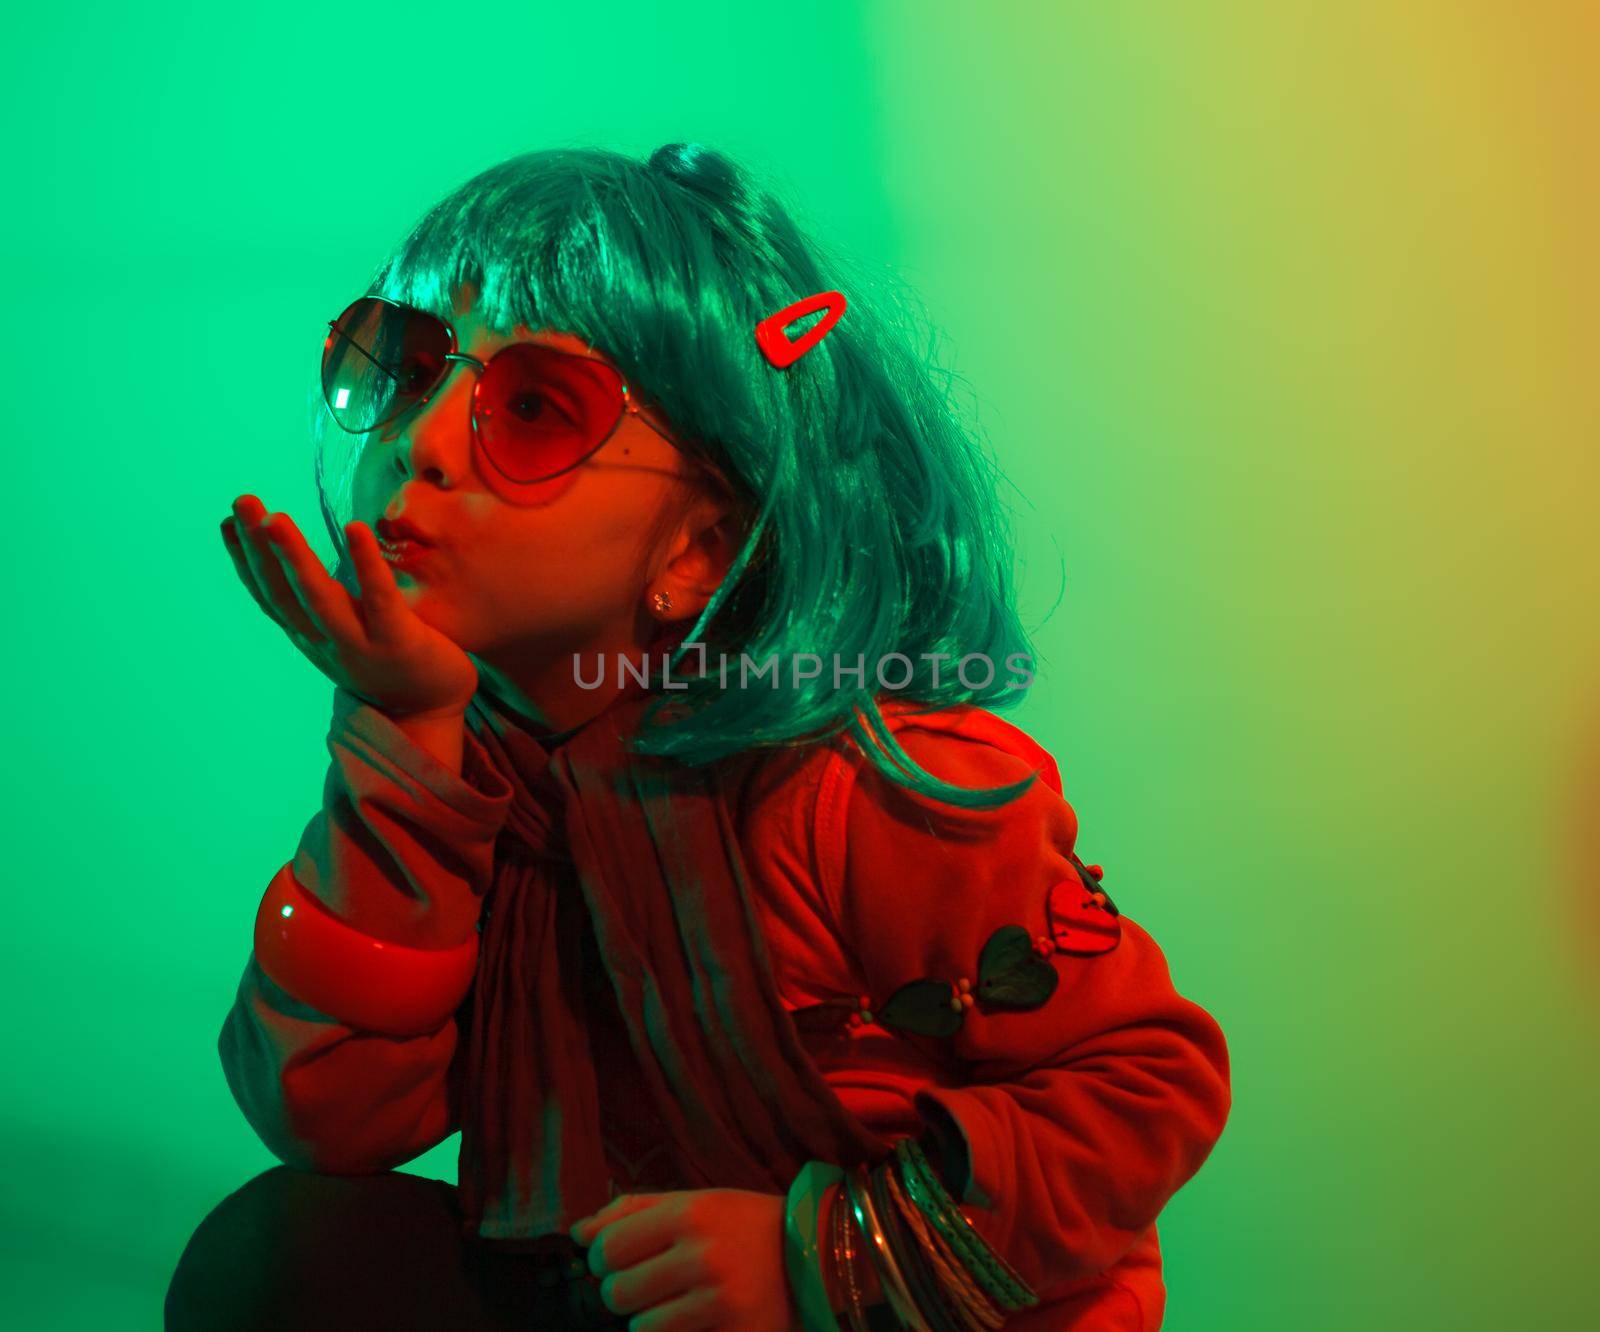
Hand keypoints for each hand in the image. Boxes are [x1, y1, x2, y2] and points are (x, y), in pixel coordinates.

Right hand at [220, 494, 477, 719]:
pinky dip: (364, 563)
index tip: (229, 520)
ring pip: (317, 598)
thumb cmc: (391, 666)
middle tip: (243, 501)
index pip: (270, 595)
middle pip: (282, 593)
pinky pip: (378, 598)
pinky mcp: (397, 641)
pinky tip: (356, 527)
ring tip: (276, 518)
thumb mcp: (346, 634)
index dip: (246, 560)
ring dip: (294, 557)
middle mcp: (325, 641)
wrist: (430, 715)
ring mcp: (359, 643)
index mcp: (311, 635)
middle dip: (258, 547)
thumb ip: (329, 603)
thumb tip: (312, 562)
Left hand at [569, 1189, 798, 1331]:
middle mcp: (703, 1258)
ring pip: (641, 1329)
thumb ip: (634, 1211)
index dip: (604, 1259)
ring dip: (652, 1320)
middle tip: (652, 1284)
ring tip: (679, 1305)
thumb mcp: (697, 1201)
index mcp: (691, 1216)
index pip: (608, 1248)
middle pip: (618, 1293)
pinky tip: (698, 1322)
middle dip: (626, 1292)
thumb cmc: (746, 1224)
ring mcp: (720, 1305)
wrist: (819, 1255)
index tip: (620, 1260)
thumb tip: (578, 1232)